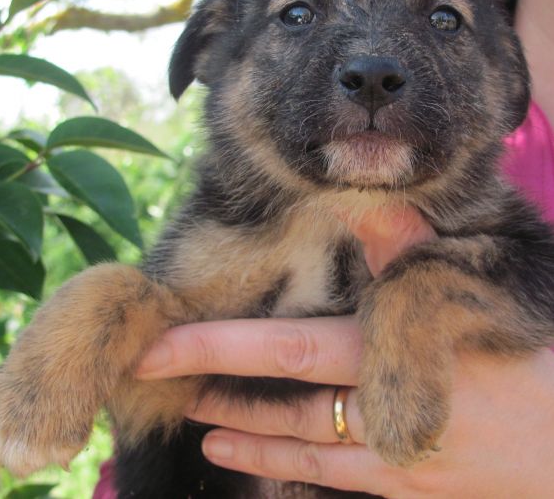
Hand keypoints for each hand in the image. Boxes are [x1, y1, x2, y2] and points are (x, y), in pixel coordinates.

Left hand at [135, 207, 553, 497]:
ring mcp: (387, 458)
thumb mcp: (460, 295)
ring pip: (295, 446)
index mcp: (384, 355)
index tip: (158, 344)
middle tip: (153, 375)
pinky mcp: (402, 487)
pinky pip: (326, 479)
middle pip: (277, 402)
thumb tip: (359, 199)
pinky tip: (244, 457)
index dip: (214, 347)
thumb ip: (403, 247)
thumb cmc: (523, 359)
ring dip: (239, 430)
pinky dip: (278, 468)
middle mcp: (375, 410)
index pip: (280, 351)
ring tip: (194, 414)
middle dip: (210, 387)